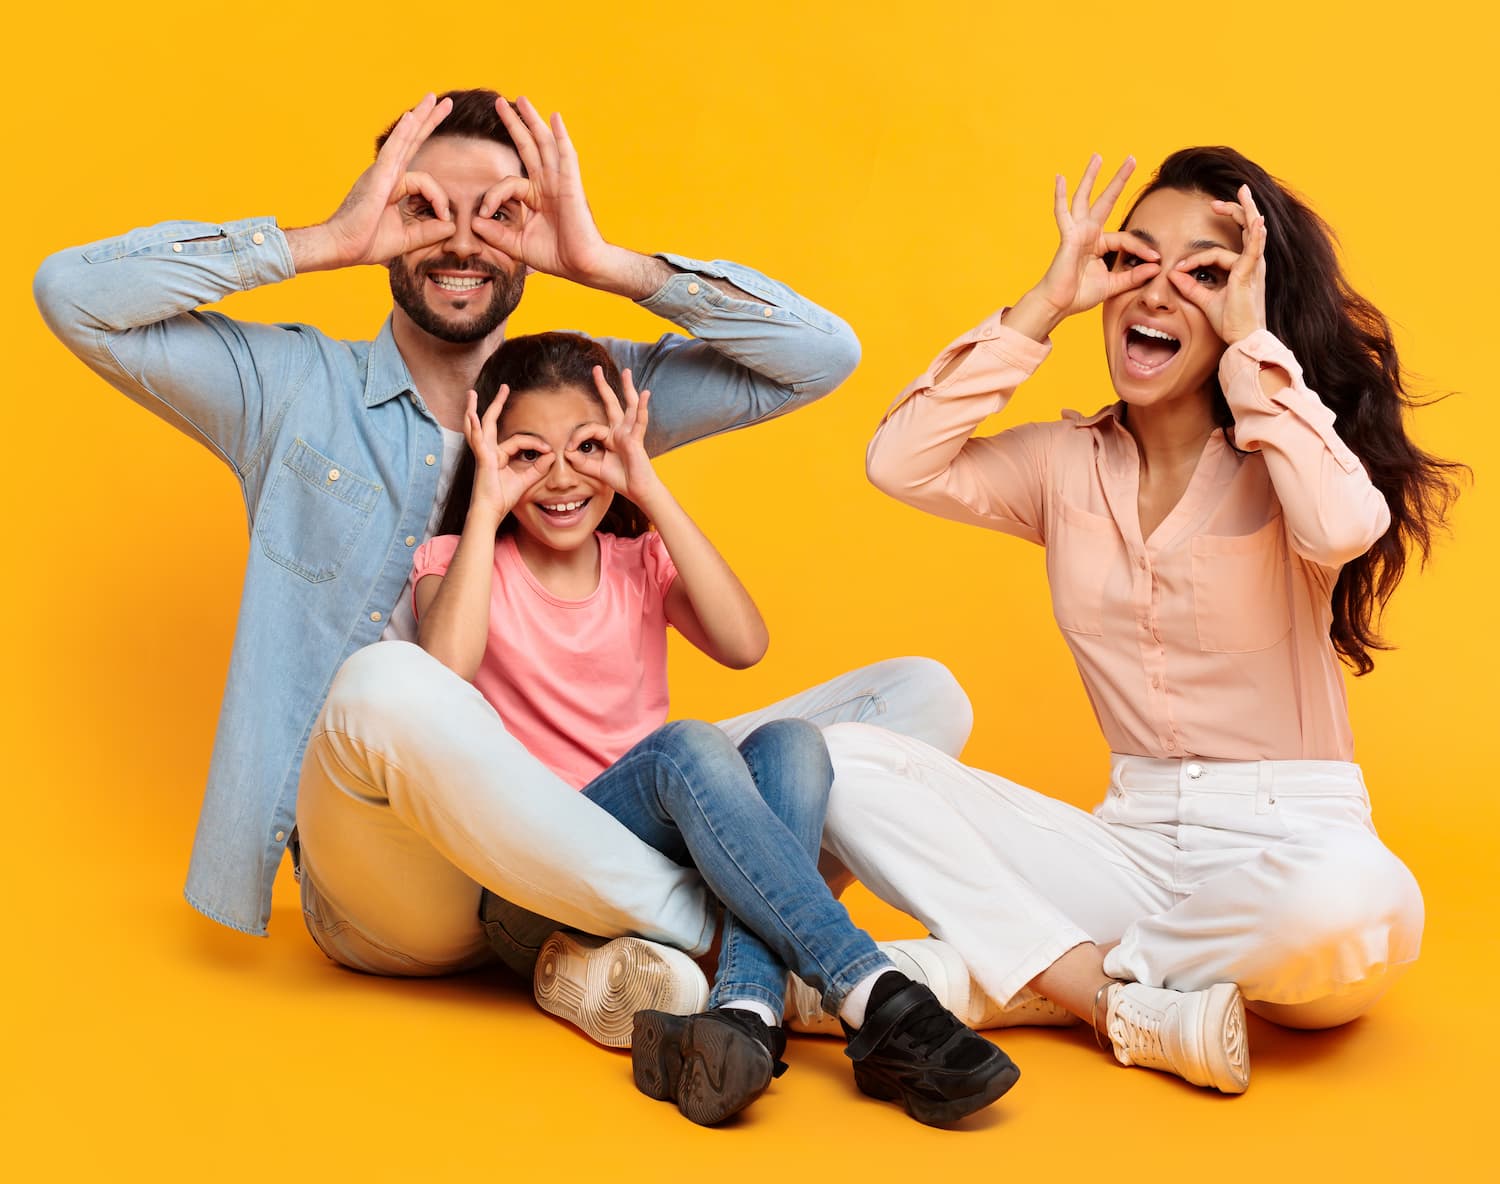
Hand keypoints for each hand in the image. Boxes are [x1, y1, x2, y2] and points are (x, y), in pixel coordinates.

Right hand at [302, 94, 456, 270]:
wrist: (342, 247)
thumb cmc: (367, 243)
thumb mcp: (407, 238)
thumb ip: (430, 231)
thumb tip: (451, 224)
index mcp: (393, 187)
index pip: (425, 180)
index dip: (440, 199)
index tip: (444, 218)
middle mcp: (387, 174)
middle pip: (412, 142)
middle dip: (429, 122)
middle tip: (445, 103)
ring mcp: (381, 172)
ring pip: (406, 140)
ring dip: (422, 118)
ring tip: (434, 98)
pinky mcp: (378, 177)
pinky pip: (393, 151)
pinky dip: (403, 133)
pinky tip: (412, 117)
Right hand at [464, 386, 552, 520]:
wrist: (490, 512)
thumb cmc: (503, 498)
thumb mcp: (526, 480)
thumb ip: (538, 468)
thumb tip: (551, 455)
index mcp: (498, 455)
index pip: (519, 440)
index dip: (536, 444)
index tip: (548, 450)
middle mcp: (488, 451)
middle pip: (491, 422)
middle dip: (497, 403)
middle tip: (504, 387)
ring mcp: (483, 454)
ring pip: (479, 426)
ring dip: (474, 408)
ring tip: (471, 393)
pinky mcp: (482, 459)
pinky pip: (479, 441)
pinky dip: (474, 427)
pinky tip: (472, 415)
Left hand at [470, 96, 615, 284]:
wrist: (581, 266)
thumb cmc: (556, 256)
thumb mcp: (517, 245)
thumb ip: (496, 234)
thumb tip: (474, 221)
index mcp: (536, 197)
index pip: (507, 183)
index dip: (492, 196)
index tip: (483, 214)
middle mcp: (548, 185)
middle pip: (529, 147)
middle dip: (514, 125)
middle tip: (500, 103)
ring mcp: (560, 182)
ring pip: (544, 144)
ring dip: (532, 121)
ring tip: (521, 100)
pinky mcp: (571, 185)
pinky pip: (566, 156)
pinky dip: (561, 136)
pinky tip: (555, 118)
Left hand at [565, 368, 659, 501]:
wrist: (637, 491)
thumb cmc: (620, 479)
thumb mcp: (594, 469)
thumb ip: (581, 460)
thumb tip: (567, 451)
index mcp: (611, 437)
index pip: (591, 428)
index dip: (577, 437)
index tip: (568, 450)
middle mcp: (621, 431)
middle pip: (612, 404)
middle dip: (603, 386)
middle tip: (596, 369)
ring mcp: (630, 433)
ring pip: (629, 406)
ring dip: (628, 388)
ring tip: (627, 371)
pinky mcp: (636, 439)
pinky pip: (640, 421)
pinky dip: (642, 407)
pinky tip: (644, 393)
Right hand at [1029, 155, 1161, 319]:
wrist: (1058, 304)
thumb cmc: (1079, 295)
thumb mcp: (1113, 285)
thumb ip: (1133, 275)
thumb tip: (1156, 267)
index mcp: (1098, 244)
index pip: (1125, 239)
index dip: (1142, 248)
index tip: (1157, 257)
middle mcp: (1088, 233)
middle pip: (1105, 201)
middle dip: (1118, 180)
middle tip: (1132, 159)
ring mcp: (1077, 232)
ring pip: (1085, 198)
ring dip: (1091, 177)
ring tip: (1098, 157)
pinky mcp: (1067, 236)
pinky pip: (1062, 212)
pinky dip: (1060, 195)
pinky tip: (1060, 178)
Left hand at [1167, 184, 1267, 345]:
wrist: (1243, 338)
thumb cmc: (1230, 322)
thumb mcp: (1205, 301)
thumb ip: (1190, 287)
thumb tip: (1172, 275)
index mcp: (1242, 269)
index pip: (1218, 252)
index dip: (1195, 258)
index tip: (1177, 269)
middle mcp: (1251, 264)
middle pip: (1244, 230)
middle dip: (1233, 211)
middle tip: (1217, 200)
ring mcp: (1254, 267)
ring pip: (1251, 231)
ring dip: (1246, 210)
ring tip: (1243, 192)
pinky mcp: (1250, 273)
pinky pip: (1253, 249)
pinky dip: (1255, 234)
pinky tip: (1256, 220)